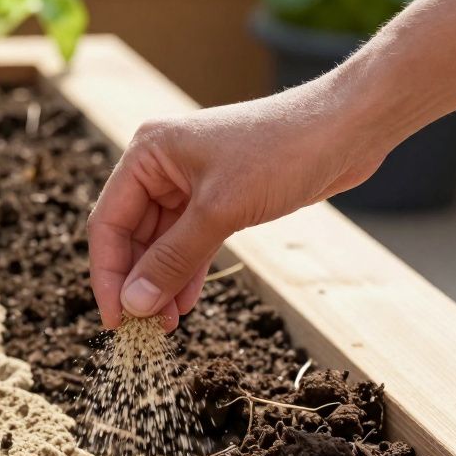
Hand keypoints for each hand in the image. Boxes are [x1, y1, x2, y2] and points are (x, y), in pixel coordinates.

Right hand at [87, 78, 388, 330]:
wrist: (347, 127)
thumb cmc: (282, 152)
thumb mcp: (221, 211)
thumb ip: (173, 259)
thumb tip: (133, 304)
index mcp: (147, 153)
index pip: (109, 223)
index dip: (108, 275)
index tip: (115, 321)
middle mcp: (161, 166)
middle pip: (131, 235)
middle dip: (137, 282)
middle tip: (143, 328)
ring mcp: (190, 182)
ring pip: (160, 243)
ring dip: (160, 282)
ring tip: (165, 324)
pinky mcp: (219, 197)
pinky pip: (189, 242)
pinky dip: (186, 271)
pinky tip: (185, 303)